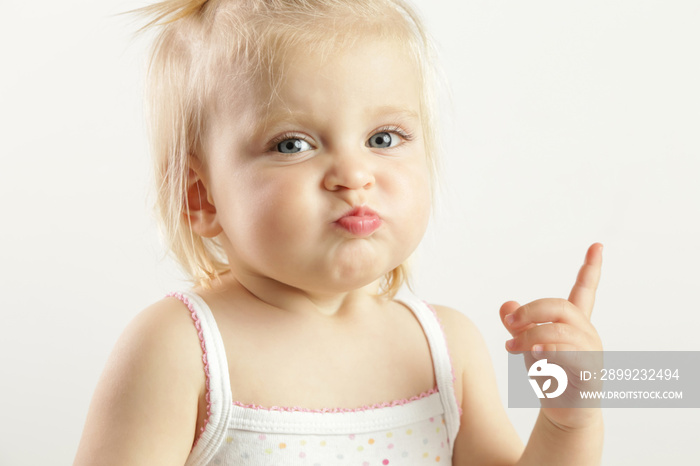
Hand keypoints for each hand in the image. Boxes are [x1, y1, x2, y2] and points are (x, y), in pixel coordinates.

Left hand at [500, 243, 603, 428]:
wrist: (564, 411)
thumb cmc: (550, 374)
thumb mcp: (528, 346)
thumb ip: (519, 326)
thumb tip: (505, 304)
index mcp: (574, 323)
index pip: (585, 290)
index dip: (591, 268)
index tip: (597, 245)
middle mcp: (586, 333)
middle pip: (559, 306)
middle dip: (530, 311)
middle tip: (508, 323)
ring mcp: (591, 352)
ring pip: (559, 332)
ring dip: (530, 337)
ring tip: (512, 349)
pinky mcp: (589, 372)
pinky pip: (567, 356)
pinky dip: (548, 355)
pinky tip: (538, 359)